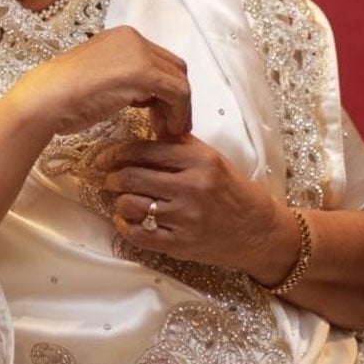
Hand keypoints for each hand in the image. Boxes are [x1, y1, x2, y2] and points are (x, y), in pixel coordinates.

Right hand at [6, 26, 191, 139]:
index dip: (165, 90)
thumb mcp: (99, 78)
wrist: (45, 100)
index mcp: (122, 37)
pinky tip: (166, 131)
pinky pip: (178, 93)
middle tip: (167, 126)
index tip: (160, 116)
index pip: (160, 61)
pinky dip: (178, 114)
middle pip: (174, 68)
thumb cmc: (63, 97)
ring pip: (179, 81)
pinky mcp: (143, 72)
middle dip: (176, 98)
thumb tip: (146, 96)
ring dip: (179, 109)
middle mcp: (133, 38)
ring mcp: (139, 53)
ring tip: (167, 132)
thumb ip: (123, 79)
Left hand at [98, 134, 290, 272]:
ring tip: (123, 199)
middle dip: (113, 177)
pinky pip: (139, 235)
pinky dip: (125, 226)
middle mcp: (192, 187)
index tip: (105, 157)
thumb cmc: (232, 190)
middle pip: (132, 177)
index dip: (117, 153)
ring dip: (119, 202)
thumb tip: (148, 119)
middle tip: (110, 178)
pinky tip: (126, 221)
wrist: (258, 231)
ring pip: (131, 205)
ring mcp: (185, 218)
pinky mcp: (181, 244)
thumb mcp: (212, 158)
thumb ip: (179, 142)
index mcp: (199, 161)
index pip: (145, 150)